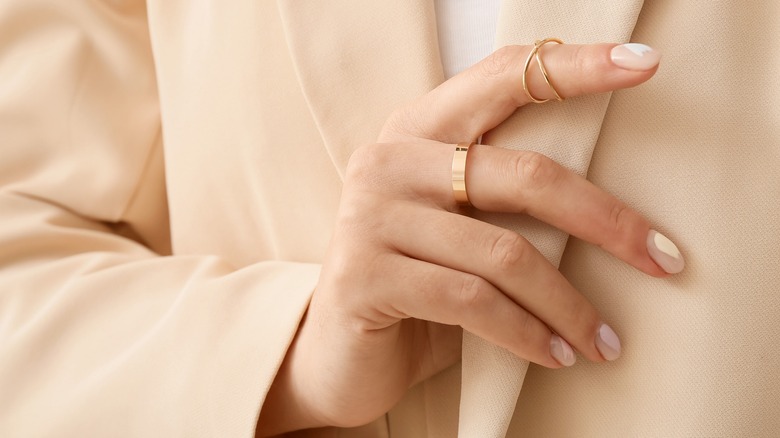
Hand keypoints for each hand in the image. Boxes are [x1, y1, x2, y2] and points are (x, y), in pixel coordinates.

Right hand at [257, 42, 681, 434]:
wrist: (338, 354)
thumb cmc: (417, 287)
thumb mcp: (460, 230)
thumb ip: (504, 196)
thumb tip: (616, 206)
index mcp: (416, 133)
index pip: (502, 79)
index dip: (575, 67)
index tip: (644, 65)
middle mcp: (389, 161)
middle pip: (524, 174)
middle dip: (606, 221)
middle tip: (664, 260)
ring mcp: (371, 216)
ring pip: (504, 253)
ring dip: (568, 305)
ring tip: (603, 341)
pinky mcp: (365, 275)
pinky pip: (472, 300)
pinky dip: (527, 333)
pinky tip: (557, 355)